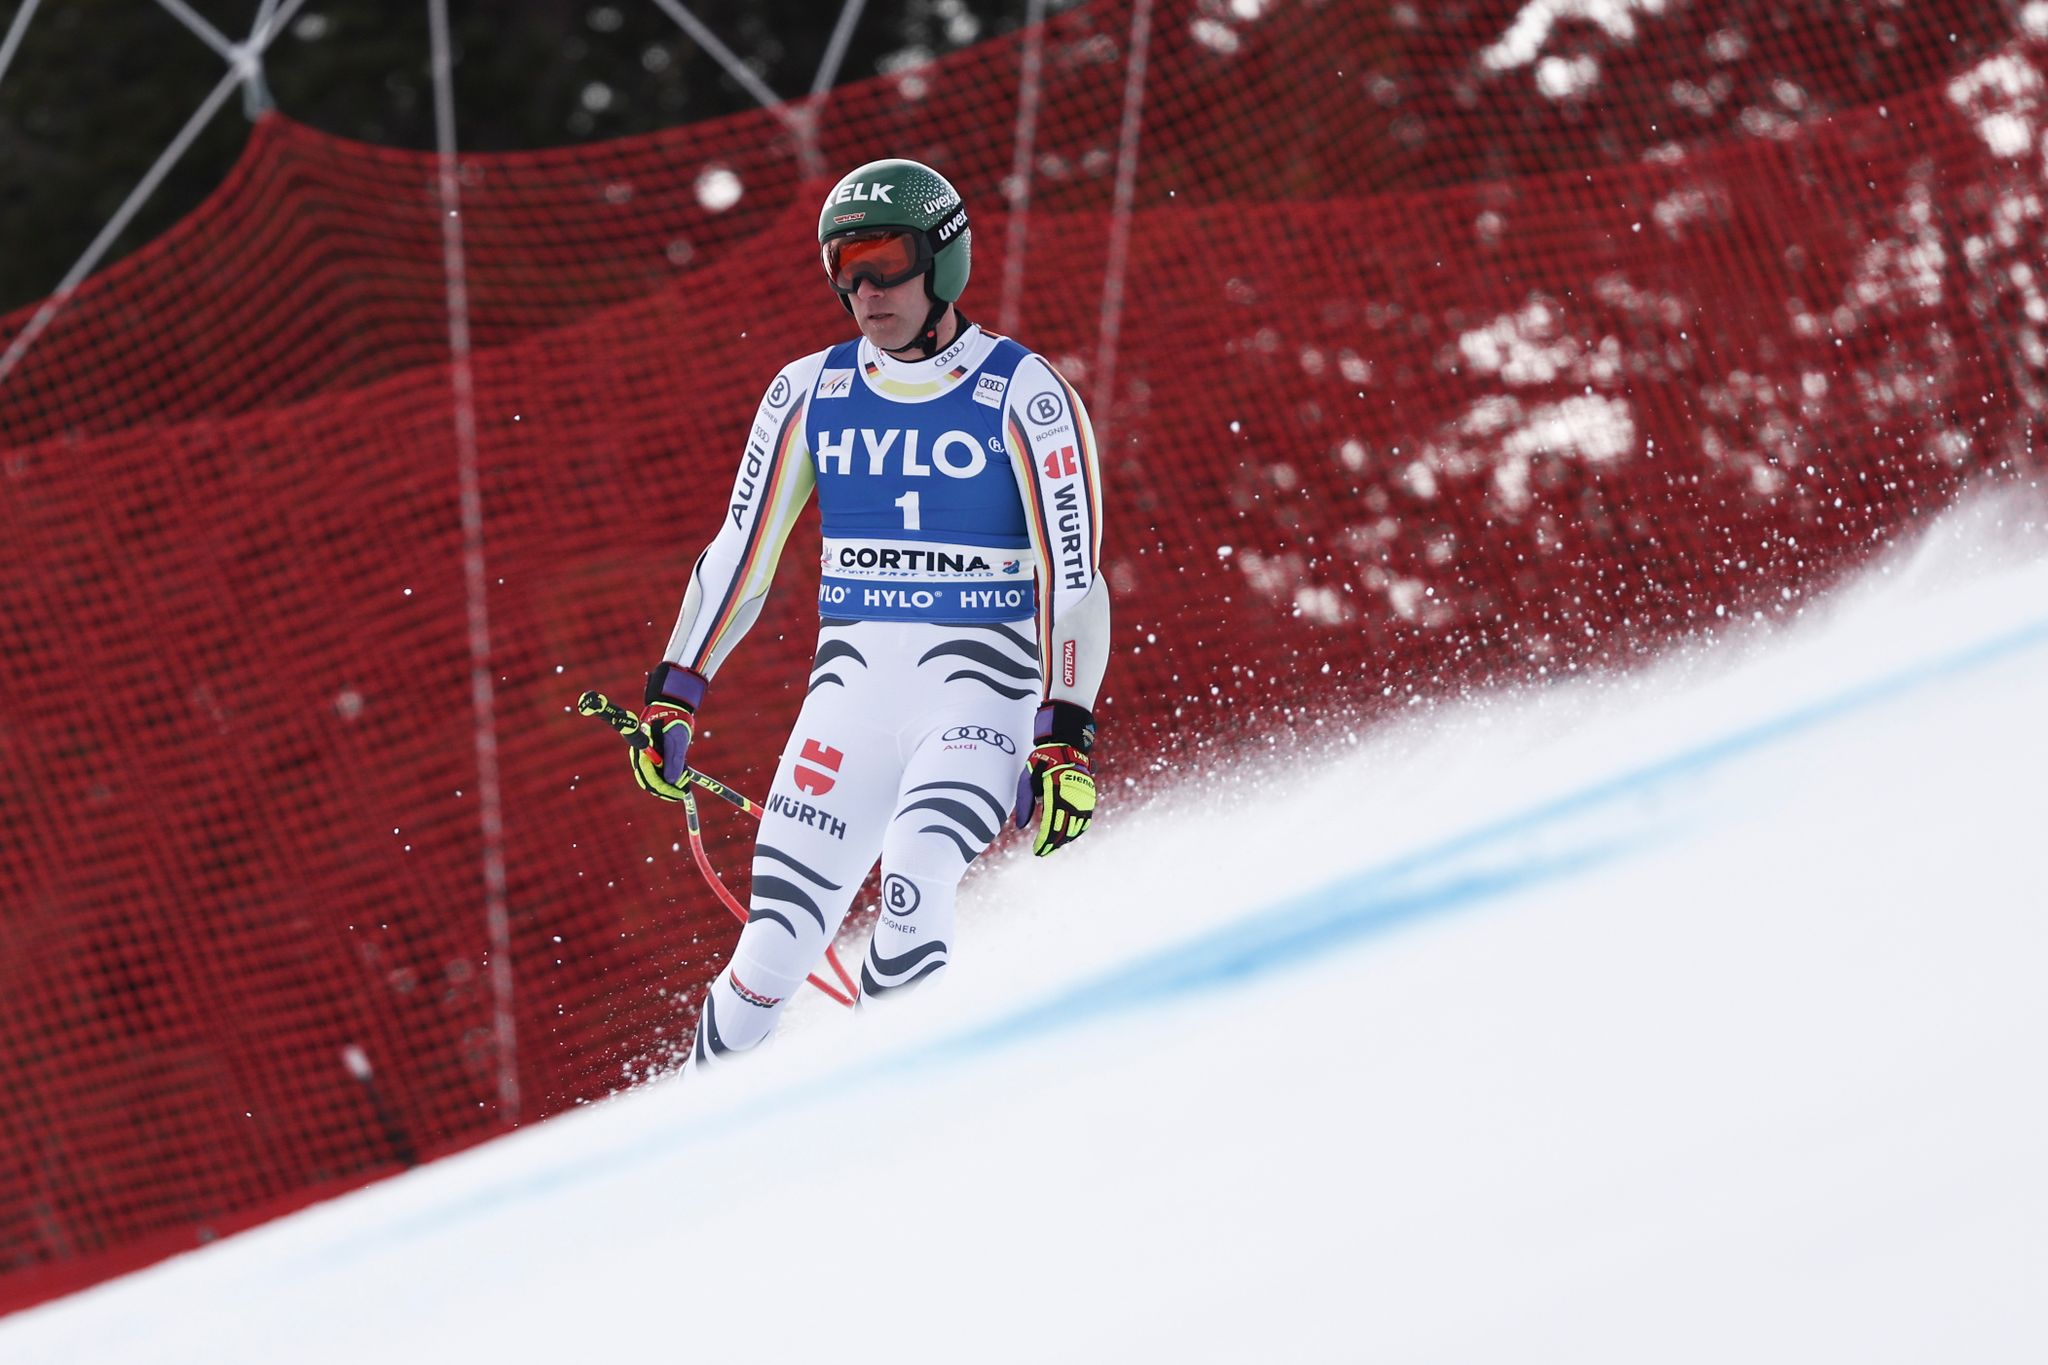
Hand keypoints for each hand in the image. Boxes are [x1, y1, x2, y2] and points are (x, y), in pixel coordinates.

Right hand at [631, 662, 708, 802]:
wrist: (672, 706)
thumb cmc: (674, 721)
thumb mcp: (677, 741)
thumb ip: (674, 761)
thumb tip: (672, 782)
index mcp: (643, 751)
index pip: (649, 778)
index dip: (664, 790)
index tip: (679, 794)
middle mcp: (640, 755)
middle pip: (648, 781)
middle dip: (666, 789)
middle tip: (682, 791)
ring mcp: (644, 756)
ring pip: (652, 778)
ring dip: (667, 783)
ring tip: (684, 781)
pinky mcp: (650, 756)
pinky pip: (656, 772)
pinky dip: (667, 777)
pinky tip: (679, 776)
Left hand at [1014, 701, 1097, 856]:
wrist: (1066, 745)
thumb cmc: (1042, 761)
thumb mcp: (1027, 778)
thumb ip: (1024, 802)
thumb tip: (1021, 827)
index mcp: (1056, 790)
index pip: (1052, 823)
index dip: (1045, 840)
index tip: (1037, 850)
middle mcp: (1073, 795)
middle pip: (1065, 828)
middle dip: (1053, 843)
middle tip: (1042, 852)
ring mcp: (1084, 796)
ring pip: (1076, 826)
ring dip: (1064, 839)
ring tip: (1052, 847)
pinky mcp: (1089, 797)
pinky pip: (1085, 820)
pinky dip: (1076, 831)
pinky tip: (1067, 837)